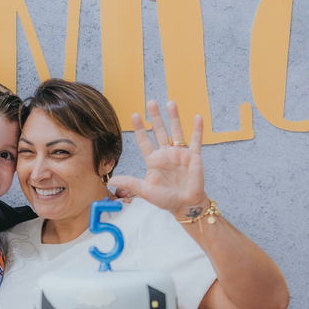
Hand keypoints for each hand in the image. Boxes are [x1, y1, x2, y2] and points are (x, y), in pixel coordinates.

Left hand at [109, 101, 208, 218]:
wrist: (185, 206)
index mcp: (154, 160)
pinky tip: (197, 117)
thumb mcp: (145, 191)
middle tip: (151, 102)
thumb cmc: (166, 199)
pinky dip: (197, 129)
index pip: (144, 141)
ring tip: (170, 103)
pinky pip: (196, 141)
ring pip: (176, 131)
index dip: (140, 128)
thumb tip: (111, 180)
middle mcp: (166, 154)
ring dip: (174, 117)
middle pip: (159, 131)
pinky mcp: (194, 157)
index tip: (134, 115)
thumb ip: (130, 183)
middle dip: (155, 117)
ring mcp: (180, 154)